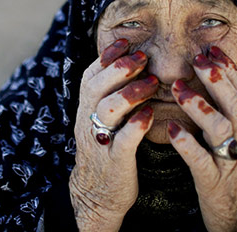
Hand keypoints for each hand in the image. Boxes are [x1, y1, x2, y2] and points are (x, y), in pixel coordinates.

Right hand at [69, 39, 158, 230]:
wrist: (96, 195)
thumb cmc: (106, 150)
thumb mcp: (100, 120)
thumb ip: (110, 95)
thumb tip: (129, 64)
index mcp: (86, 109)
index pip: (90, 75)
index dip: (106, 57)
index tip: (125, 42)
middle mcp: (88, 121)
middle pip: (97, 86)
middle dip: (119, 68)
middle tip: (142, 58)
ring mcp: (101, 140)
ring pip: (107, 109)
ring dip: (129, 92)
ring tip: (151, 83)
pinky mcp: (115, 161)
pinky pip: (124, 140)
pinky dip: (136, 125)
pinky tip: (150, 114)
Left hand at [168, 46, 236, 231]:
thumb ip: (235, 118)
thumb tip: (225, 84)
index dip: (229, 71)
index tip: (212, 51)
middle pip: (236, 104)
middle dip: (217, 79)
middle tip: (198, 60)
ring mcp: (231, 163)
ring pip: (220, 128)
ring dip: (198, 106)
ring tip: (177, 89)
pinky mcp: (215, 183)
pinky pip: (201, 161)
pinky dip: (186, 143)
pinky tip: (170, 128)